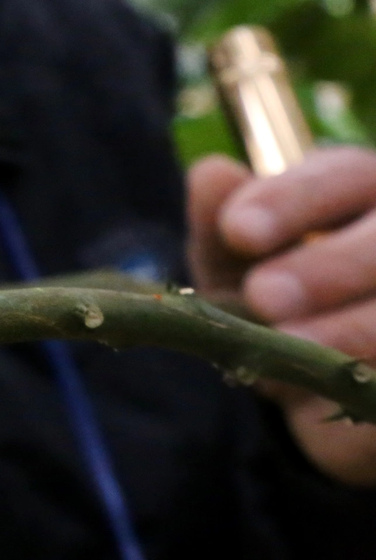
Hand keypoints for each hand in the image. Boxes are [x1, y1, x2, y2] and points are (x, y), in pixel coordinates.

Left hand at [188, 148, 375, 486]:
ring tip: (287, 347)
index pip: (342, 176)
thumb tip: (212, 174)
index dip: (290, 201)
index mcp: (363, 190)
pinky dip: (361, 386)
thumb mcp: (235, 259)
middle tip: (263, 297)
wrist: (312, 378)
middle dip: (327, 268)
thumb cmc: (274, 294)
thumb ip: (221, 220)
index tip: (237, 230)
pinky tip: (320, 399)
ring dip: (349, 330)